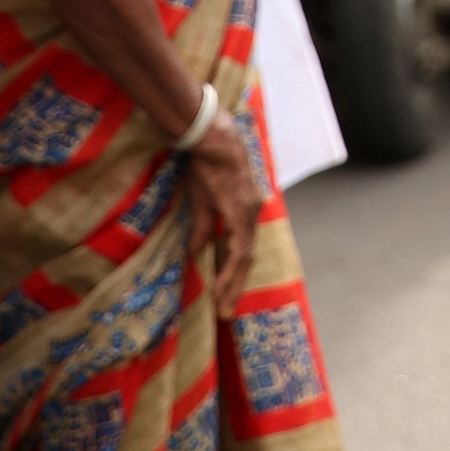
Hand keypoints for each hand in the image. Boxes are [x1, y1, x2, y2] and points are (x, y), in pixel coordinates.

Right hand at [182, 110, 261, 318]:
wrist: (212, 139)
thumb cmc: (206, 163)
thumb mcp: (202, 199)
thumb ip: (204, 226)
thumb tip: (197, 251)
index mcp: (243, 210)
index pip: (241, 248)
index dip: (234, 272)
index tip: (222, 295)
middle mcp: (251, 213)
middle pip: (246, 257)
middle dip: (235, 286)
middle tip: (226, 311)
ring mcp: (248, 214)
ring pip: (245, 257)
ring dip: (233, 283)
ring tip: (223, 306)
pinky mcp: (241, 214)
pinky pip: (239, 250)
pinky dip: (231, 270)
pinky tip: (221, 287)